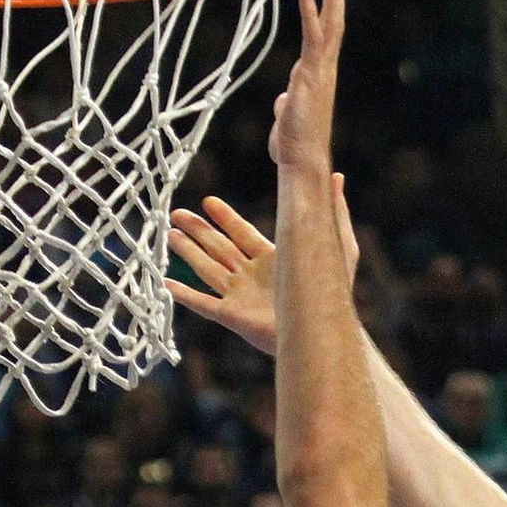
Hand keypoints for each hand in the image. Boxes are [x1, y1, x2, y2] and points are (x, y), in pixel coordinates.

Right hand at [168, 181, 360, 354]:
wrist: (323, 331)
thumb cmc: (335, 293)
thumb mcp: (339, 245)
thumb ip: (334, 210)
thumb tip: (335, 176)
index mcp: (272, 258)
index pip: (242, 233)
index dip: (225, 218)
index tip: (208, 201)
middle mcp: (253, 276)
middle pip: (219, 247)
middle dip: (198, 231)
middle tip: (176, 213)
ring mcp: (241, 296)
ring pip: (207, 269)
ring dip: (187, 253)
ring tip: (169, 235)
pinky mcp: (232, 316)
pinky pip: (202, 303)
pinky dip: (183, 294)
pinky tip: (166, 282)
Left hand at [270, 0, 346, 173]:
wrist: (302, 162)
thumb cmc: (294, 148)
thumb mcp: (287, 120)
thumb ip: (288, 105)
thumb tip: (285, 99)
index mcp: (318, 77)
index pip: (324, 36)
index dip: (325, 10)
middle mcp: (325, 69)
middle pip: (334, 22)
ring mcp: (321, 71)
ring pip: (330, 23)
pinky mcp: (311, 74)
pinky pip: (313, 37)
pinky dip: (311, 12)